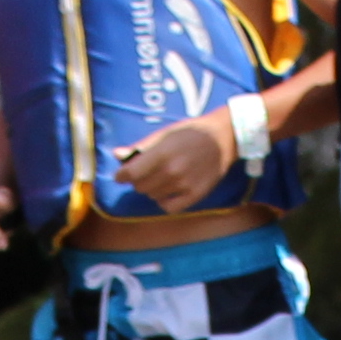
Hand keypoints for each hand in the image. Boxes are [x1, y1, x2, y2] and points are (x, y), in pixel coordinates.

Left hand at [108, 108, 235, 212]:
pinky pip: (168, 207)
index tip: (120, 175)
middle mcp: (172, 171)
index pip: (131, 173)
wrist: (223, 138)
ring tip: (162, 177)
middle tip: (146, 172)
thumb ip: (141, 147)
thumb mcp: (165, 134)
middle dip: (138, 180)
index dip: (122, 175)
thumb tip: (117, 155)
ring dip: (152, 188)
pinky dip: (164, 201)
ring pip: (153, 196)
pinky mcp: (195, 196)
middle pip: (140, 186)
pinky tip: (169, 191)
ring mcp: (184, 185)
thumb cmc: (191, 132)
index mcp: (162, 153)